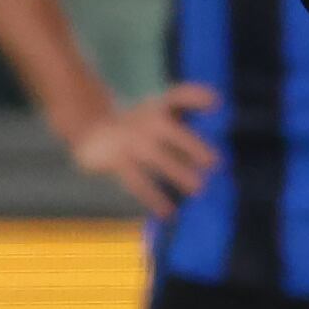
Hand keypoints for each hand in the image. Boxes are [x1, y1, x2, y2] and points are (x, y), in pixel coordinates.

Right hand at [63, 84, 217, 217]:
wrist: (92, 129)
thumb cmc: (140, 124)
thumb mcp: (161, 114)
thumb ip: (188, 122)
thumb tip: (215, 139)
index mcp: (159, 107)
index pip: (179, 96)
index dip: (196, 96)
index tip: (216, 103)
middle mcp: (147, 121)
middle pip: (173, 132)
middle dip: (193, 146)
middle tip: (215, 163)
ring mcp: (131, 141)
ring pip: (157, 158)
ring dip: (178, 172)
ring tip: (199, 189)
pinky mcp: (117, 160)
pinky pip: (136, 181)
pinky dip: (153, 197)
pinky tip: (168, 212)